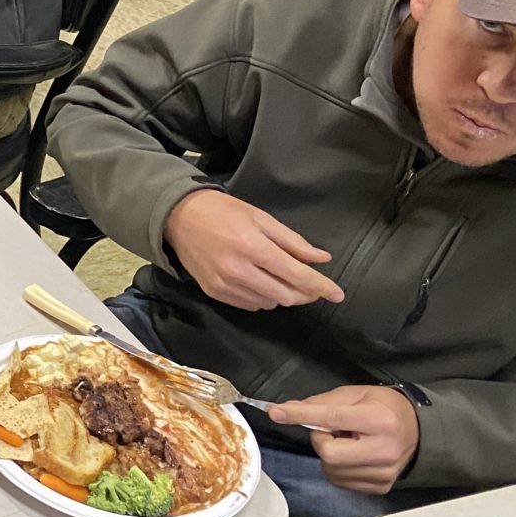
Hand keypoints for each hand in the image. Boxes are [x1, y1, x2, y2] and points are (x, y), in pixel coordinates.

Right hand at [163, 189, 345, 309]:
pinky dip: (262, 297)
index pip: (296, 275)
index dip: (321, 286)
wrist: (177, 216)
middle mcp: (239, 270)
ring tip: (280, 277)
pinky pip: (250, 305)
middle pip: (286, 296)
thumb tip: (321, 259)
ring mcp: (225, 285)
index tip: (338, 294)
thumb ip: (293, 242)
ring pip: (269, 303)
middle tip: (311, 284)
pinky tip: (260, 282)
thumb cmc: (221, 211)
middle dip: (304, 293)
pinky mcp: (215, 293)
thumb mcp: (260, 218)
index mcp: (253, 247)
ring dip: (282, 295)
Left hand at [269, 386, 419, 494]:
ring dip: (330, 454)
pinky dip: (338, 467)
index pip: (331, 418)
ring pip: (331, 470)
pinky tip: (353, 454)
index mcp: (378, 420)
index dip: (301, 416)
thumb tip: (288, 410)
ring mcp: (384, 473)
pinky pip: (341, 481)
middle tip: (332, 430)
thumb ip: (322, 402)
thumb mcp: (356, 394)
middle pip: (329, 453)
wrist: (418, 430)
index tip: (277, 412)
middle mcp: (384, 450)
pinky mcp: (380, 487)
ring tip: (348, 441)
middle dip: (321, 440)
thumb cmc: (384, 408)